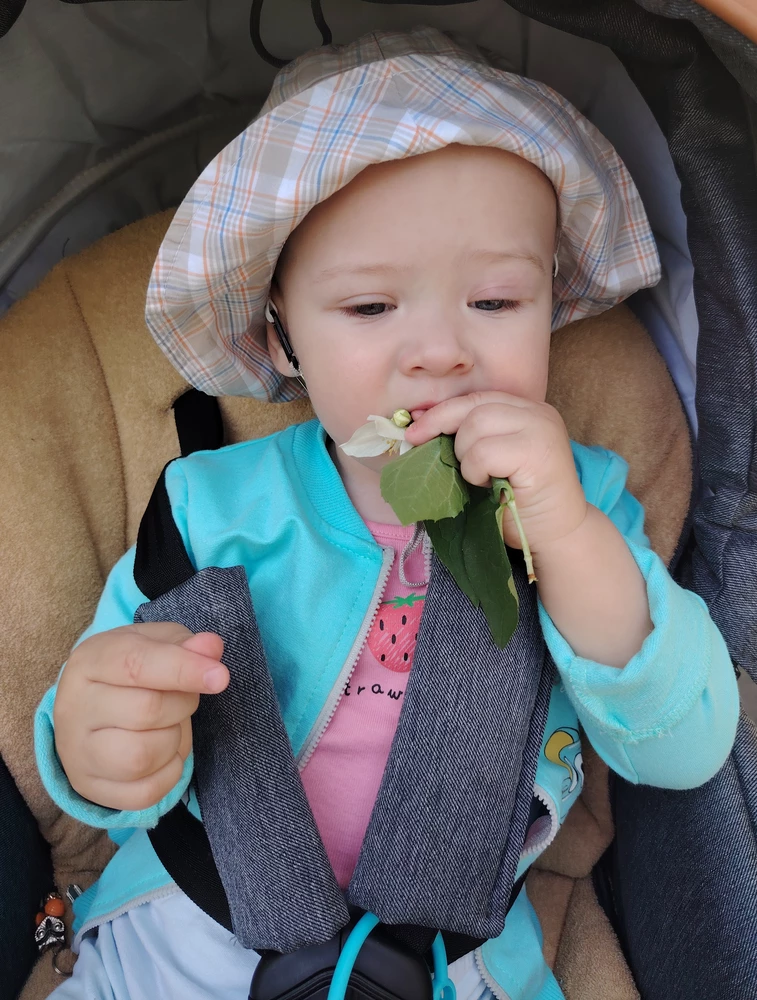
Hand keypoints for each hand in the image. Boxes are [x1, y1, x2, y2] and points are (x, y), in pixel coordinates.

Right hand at [53, 623, 228, 811]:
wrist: (90, 711)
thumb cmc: (130, 672)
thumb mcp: (155, 644)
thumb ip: (185, 644)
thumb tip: (211, 648)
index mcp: (89, 662)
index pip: (136, 665)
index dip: (184, 670)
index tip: (221, 677)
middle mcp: (74, 707)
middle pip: (146, 711)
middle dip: (182, 705)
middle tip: (183, 698)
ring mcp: (78, 753)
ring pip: (141, 757)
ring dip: (174, 741)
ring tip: (169, 726)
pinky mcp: (92, 788)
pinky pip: (146, 793)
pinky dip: (169, 774)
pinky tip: (164, 753)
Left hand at [405, 391, 586, 553]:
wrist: (557, 536)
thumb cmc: (518, 504)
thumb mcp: (490, 462)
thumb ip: (467, 438)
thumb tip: (416, 424)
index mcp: (526, 410)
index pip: (474, 399)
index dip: (440, 414)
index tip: (414, 433)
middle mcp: (537, 412)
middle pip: (472, 407)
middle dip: (452, 437)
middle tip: (457, 468)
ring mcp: (541, 428)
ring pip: (476, 425)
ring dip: (467, 459)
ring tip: (483, 480)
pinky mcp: (538, 451)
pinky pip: (485, 452)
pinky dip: (477, 472)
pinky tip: (492, 486)